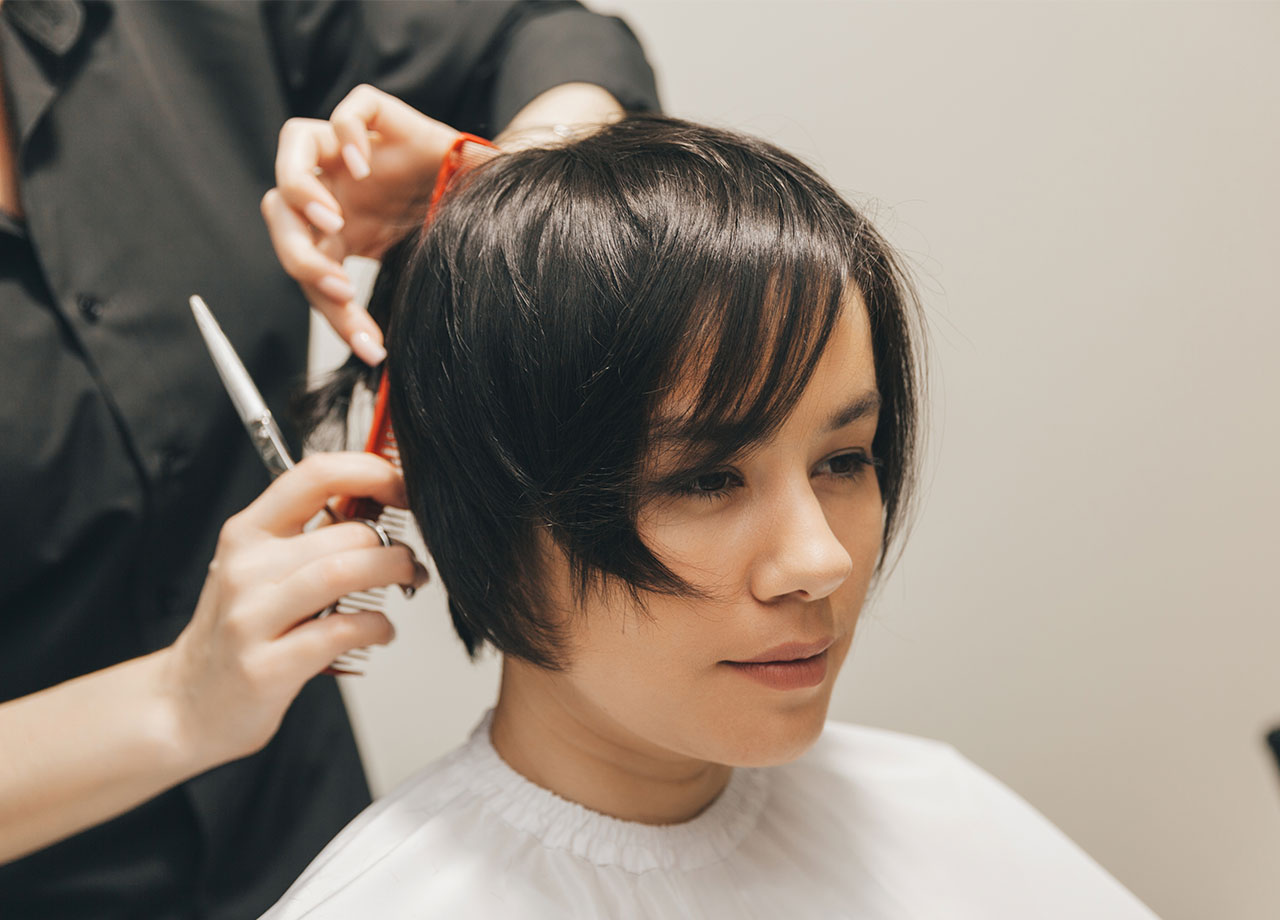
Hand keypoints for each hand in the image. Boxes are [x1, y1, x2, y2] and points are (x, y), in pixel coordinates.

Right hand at [162, 453, 427, 765]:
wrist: (189, 703)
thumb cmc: (240, 630)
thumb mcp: (263, 568)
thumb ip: (315, 534)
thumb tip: (380, 499)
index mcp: (248, 533)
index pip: (314, 475)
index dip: (371, 472)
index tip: (403, 489)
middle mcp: (245, 568)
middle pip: (345, 532)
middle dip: (396, 545)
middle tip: (411, 562)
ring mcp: (251, 618)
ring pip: (344, 572)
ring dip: (393, 574)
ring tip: (407, 584)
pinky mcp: (267, 666)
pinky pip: (341, 630)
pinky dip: (378, 626)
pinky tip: (381, 631)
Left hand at [261, 85, 460, 364]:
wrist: (498, 198)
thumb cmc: (458, 237)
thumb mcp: (414, 274)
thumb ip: (386, 306)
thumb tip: (376, 355)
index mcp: (338, 229)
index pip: (307, 266)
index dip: (329, 310)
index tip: (370, 343)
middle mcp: (338, 186)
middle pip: (279, 207)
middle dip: (299, 253)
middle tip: (340, 284)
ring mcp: (355, 149)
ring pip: (293, 144)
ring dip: (300, 188)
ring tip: (333, 220)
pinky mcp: (383, 118)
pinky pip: (348, 110)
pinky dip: (347, 134)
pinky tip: (366, 168)